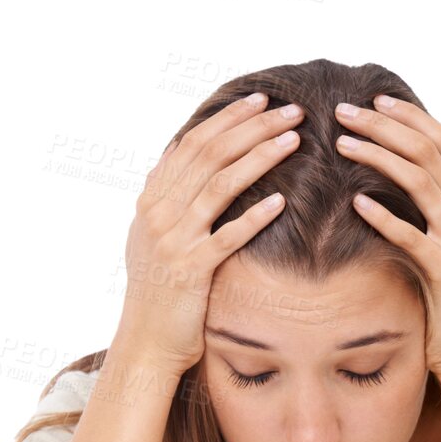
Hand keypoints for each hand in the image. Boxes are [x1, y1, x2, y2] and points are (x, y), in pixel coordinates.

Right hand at [115, 92, 300, 377]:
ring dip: (259, 158)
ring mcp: (174, 240)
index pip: (194, 144)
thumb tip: (172, 158)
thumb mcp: (153, 236)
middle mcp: (159, 212)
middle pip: (211, 155)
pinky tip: (281, 201)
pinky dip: (254, 217)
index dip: (228, 119)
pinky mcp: (191, 270)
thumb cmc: (160, 291)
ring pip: (220, 186)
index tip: (260, 101)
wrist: (146, 341)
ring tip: (294, 140)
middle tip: (290, 110)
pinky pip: (226, 237)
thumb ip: (164, 197)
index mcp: (153, 199)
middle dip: (252, 128)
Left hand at [331, 95, 440, 378]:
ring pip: (422, 182)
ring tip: (342, 144)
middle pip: (430, 152)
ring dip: (379, 157)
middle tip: (346, 112)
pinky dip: (383, 216)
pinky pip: (412, 236)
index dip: (411, 116)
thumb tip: (408, 175)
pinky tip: (355, 202)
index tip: (377, 100)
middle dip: (386, 126)